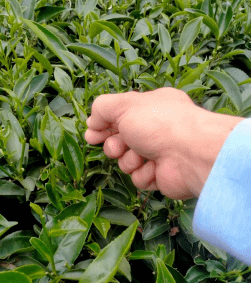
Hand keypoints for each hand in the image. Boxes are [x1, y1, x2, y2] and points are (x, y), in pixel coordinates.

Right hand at [85, 87, 243, 199]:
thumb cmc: (159, 124)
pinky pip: (139, 178)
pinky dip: (144, 174)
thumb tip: (92, 122)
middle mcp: (155, 129)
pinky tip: (155, 168)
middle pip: (119, 141)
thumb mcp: (125, 105)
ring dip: (130, 160)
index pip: (119, 116)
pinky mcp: (161, 175)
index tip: (92, 134)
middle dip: (114, 146)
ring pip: (126, 162)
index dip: (102, 125)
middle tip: (120, 146)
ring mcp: (159, 153)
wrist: (190, 153)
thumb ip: (102, 107)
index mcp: (151, 108)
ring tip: (142, 157)